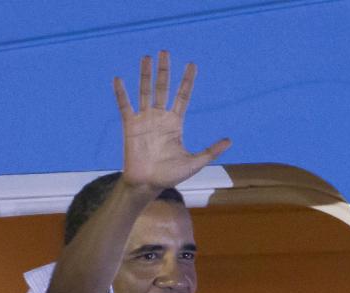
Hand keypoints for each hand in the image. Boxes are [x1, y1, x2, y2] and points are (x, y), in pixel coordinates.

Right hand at [113, 51, 230, 192]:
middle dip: (164, 71)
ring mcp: (144, 120)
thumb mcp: (195, 162)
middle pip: (163, 88)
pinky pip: (125, 106)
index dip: (187, 81)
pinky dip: (121, 93)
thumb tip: (230, 141)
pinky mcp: (130, 126)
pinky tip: (119, 79)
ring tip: (147, 57)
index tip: (192, 65)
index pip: (182, 96)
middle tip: (165, 52)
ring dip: (145, 74)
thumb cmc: (171, 175)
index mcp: (175, 123)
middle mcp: (160, 117)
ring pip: (145, 91)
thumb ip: (211, 150)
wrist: (149, 184)